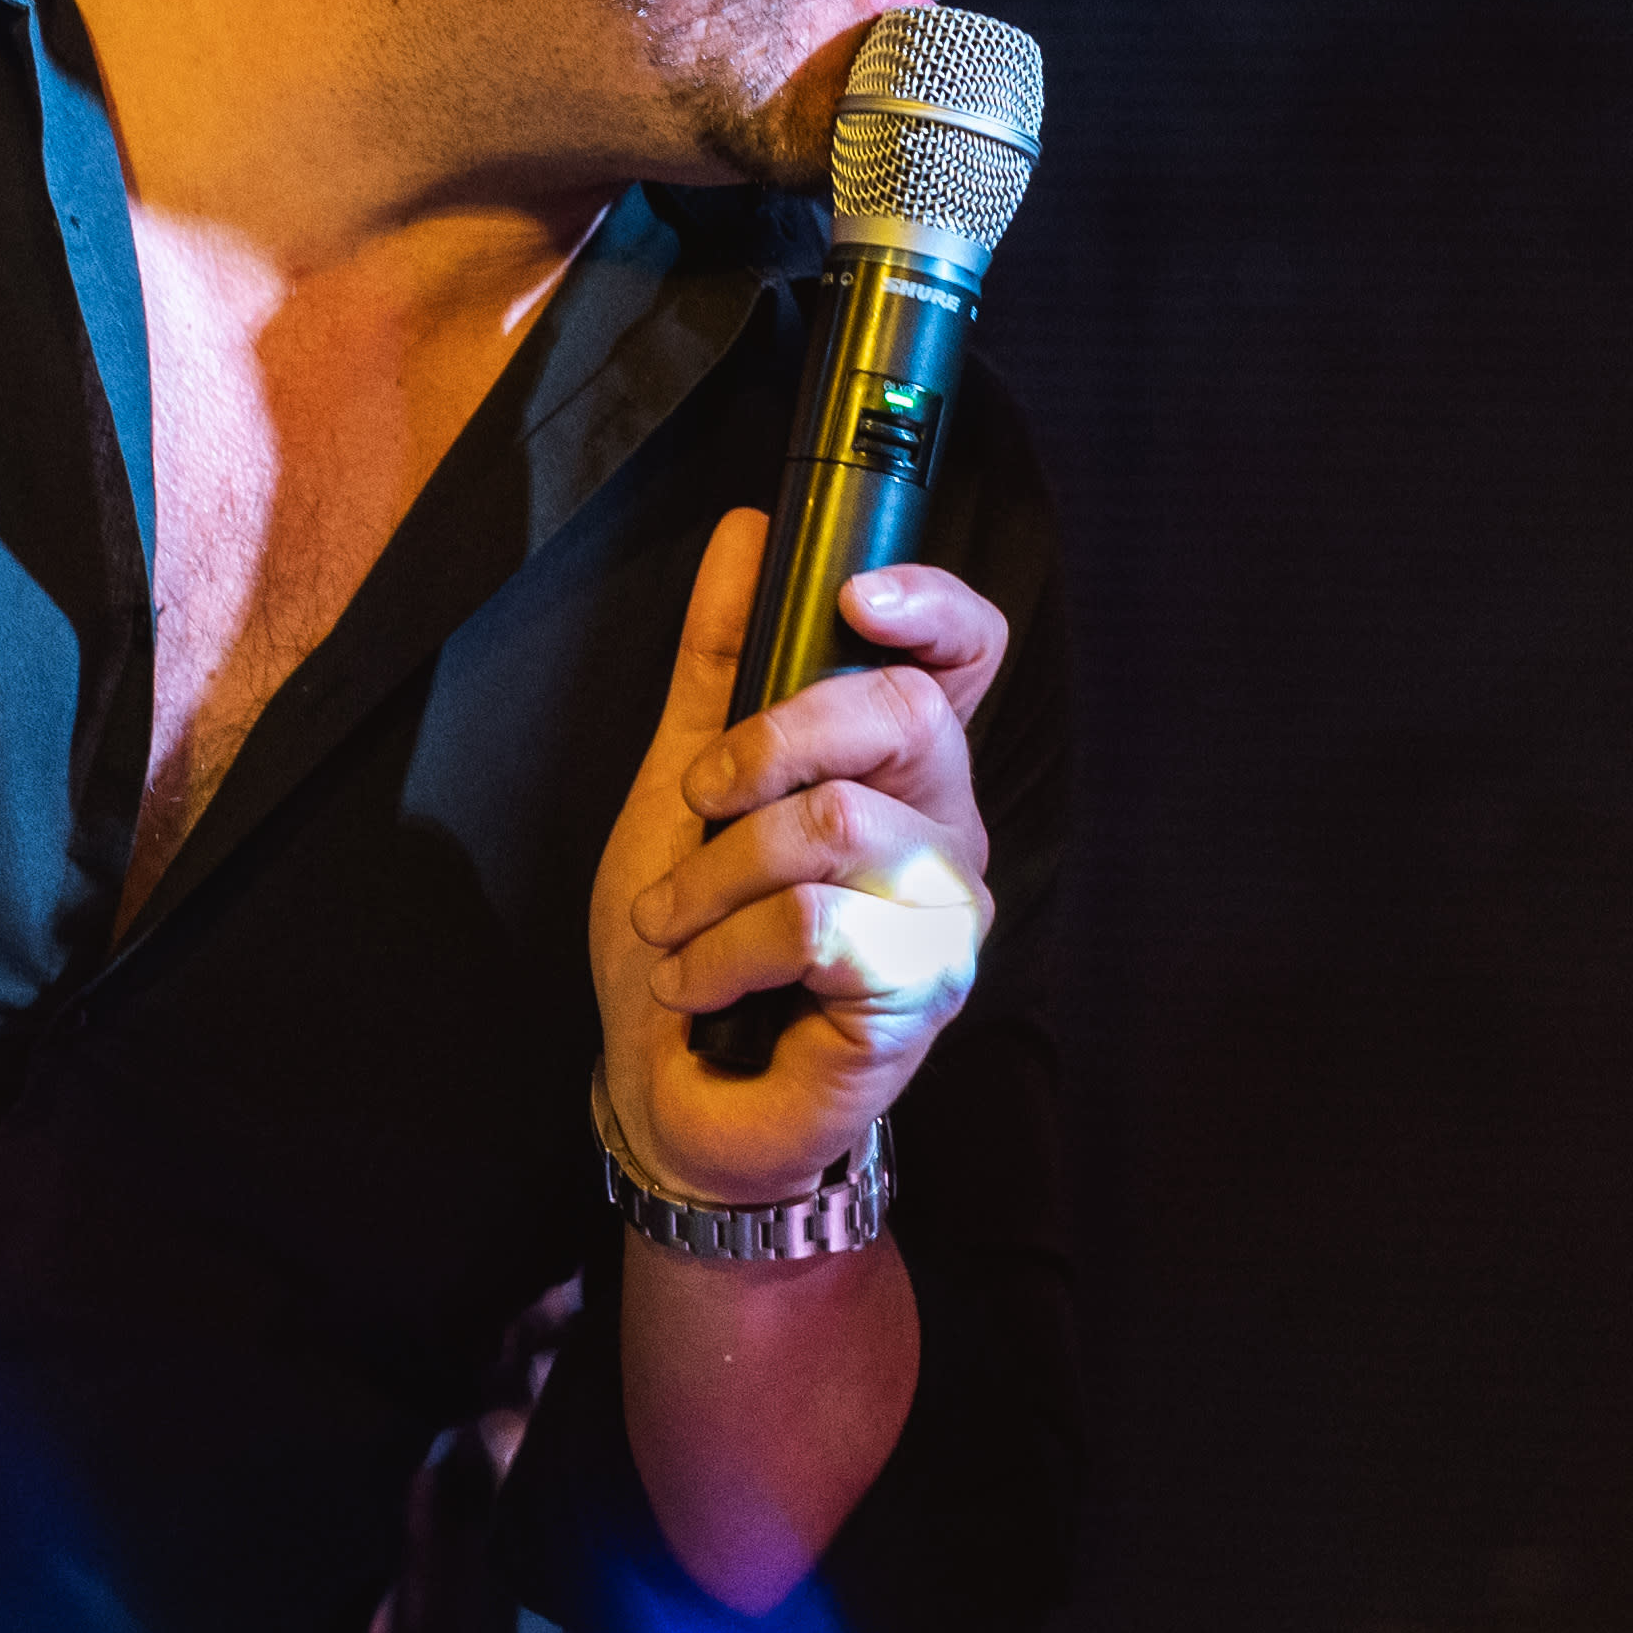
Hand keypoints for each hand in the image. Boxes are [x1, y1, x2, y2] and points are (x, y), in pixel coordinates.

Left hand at [592, 508, 1003, 1215]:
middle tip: (697, 802)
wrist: (667, 1098)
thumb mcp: (683, 787)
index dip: (931, 606)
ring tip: (672, 925)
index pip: (965, 658)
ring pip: (836, 826)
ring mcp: (945, 919)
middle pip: (900, 717)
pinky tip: (700, 985)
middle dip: (767, 745)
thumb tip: (750, 534)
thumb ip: (718, 664)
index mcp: (904, 772)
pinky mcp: (922, 996)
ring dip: (714, 874)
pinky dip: (725, 950)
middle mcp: (947, 833)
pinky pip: (816, 924)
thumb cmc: (689, 948)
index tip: (853, 594)